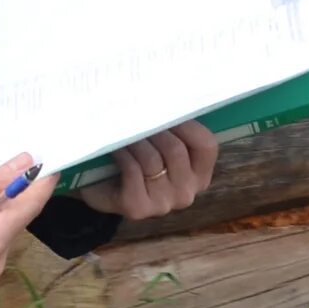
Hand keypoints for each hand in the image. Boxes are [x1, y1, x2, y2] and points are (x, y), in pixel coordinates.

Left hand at [79, 119, 219, 219]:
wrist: (102, 189)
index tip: (167, 108)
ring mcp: (163, 204)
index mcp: (199, 176)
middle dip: (154, 129)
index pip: (206, 146)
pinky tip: (115, 149)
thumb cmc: (136, 160)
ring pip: (152, 160)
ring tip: (123, 130)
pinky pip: (134, 171)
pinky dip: (123, 154)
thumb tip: (169, 100)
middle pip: (176, 150)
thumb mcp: (160, 145)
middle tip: (138, 116)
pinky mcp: (138, 208)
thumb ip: (173, 129)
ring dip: (135, 140)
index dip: (188, 124)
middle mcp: (186, 193)